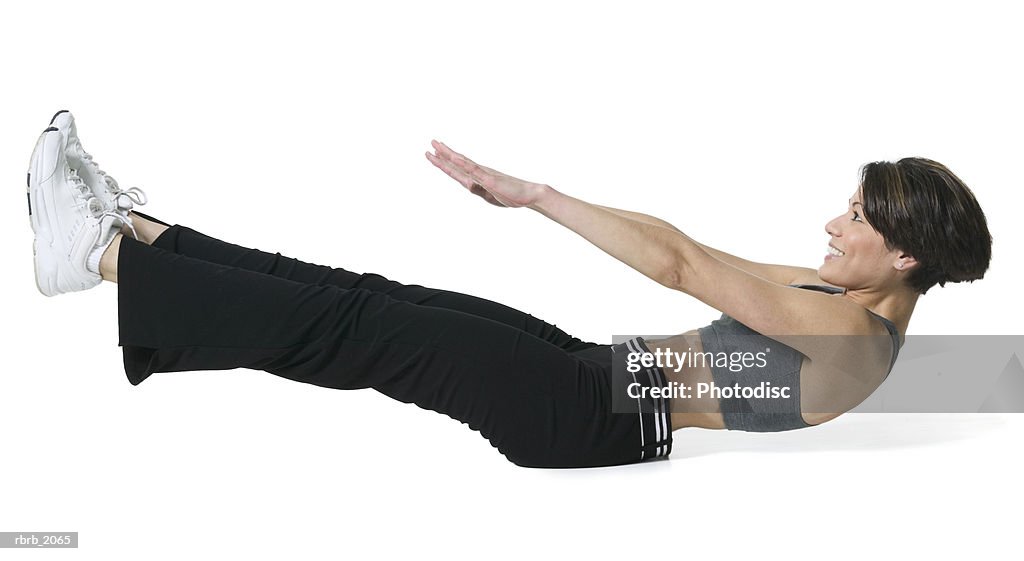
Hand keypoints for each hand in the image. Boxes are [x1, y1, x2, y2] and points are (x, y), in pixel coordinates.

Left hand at [425, 139, 547, 207]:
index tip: (434, 154)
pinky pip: (473, 169)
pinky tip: (453, 157)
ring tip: (435, 145)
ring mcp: (483, 174)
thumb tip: (466, 184)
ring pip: (461, 162)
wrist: (528, 194)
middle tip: (431, 144)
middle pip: (456, 162)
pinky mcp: (489, 178)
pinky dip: (462, 163)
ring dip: (448, 154)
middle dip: (442, 154)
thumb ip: (477, 190)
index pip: (457, 170)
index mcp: (478, 178)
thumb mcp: (489, 196)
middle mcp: (479, 172)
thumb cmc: (511, 195)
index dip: (444, 163)